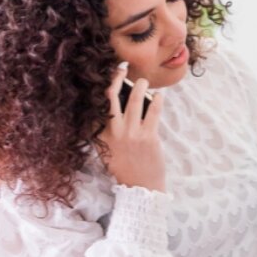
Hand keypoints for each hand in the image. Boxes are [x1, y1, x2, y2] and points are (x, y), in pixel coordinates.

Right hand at [98, 64, 165, 191]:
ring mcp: (131, 133)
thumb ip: (104, 133)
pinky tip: (160, 96)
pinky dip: (157, 101)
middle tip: (121, 68)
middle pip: (112, 98)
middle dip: (116, 79)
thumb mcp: (106, 151)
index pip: (97, 106)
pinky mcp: (148, 137)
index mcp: (99, 135)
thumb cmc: (124, 168)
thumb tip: (111, 109)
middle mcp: (113, 131)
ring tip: (143, 81)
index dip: (101, 88)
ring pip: (135, 101)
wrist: (140, 188)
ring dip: (140, 87)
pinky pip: (154, 113)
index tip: (104, 75)